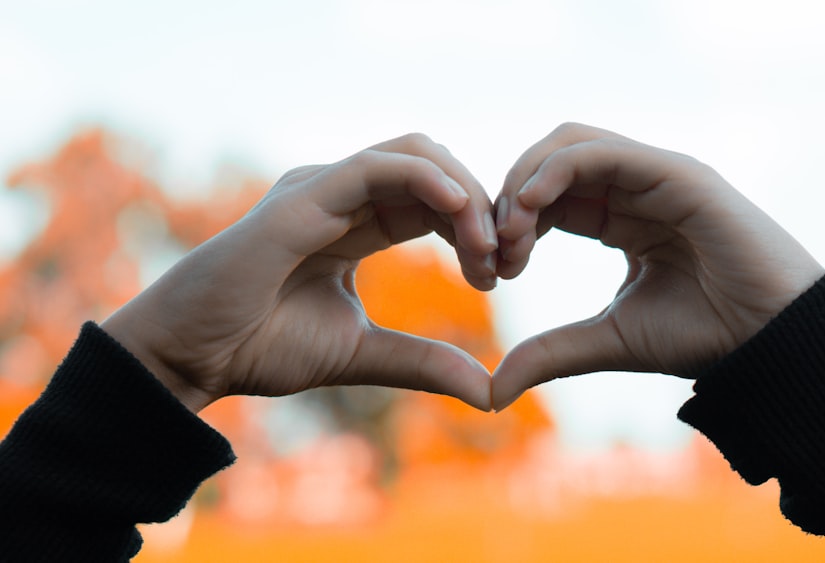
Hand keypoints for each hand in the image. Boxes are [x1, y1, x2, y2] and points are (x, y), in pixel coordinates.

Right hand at [102, 134, 496, 412]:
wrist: (193, 357)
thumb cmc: (261, 347)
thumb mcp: (363, 352)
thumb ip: (423, 361)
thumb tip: (487, 391)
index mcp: (356, 223)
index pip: (433, 201)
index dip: (475, 227)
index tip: (499, 276)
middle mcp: (341, 196)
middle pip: (434, 170)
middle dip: (480, 207)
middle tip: (503, 262)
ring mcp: (322, 189)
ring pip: (415, 156)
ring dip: (464, 193)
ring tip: (486, 247)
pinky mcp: (304, 195)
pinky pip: (379, 167)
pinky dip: (429, 180)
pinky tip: (462, 214)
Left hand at [491, 123, 824, 410]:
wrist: (771, 342)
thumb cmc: (704, 337)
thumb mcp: (609, 340)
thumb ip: (552, 352)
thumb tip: (493, 391)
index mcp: (620, 218)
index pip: (547, 197)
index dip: (511, 225)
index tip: (493, 273)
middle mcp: (635, 188)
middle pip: (548, 162)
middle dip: (508, 200)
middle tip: (495, 252)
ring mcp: (655, 175)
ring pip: (568, 144)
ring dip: (524, 180)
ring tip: (511, 233)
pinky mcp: (675, 173)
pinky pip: (600, 152)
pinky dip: (554, 170)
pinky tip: (530, 207)